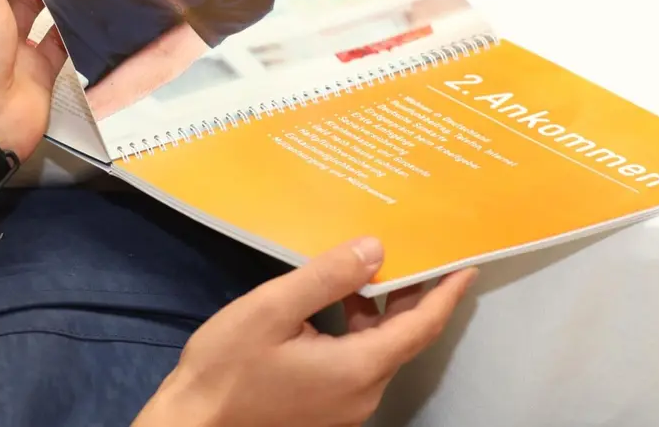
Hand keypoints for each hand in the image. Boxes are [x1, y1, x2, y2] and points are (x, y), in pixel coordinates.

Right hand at [134, 238, 477, 426]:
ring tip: (371, 266)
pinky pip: (358, 363)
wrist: (192, 425)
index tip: (466, 263)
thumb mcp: (272, 310)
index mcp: (358, 369)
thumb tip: (375, 249)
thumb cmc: (226, 367)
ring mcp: (345, 407)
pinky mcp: (326, 410)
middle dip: (413, 294)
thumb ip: (325, 278)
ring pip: (379, 350)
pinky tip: (338, 302)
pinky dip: (358, 330)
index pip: (420, 326)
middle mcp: (363, 394)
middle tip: (418, 250)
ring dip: (380, 311)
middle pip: (403, 339)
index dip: (446, 293)